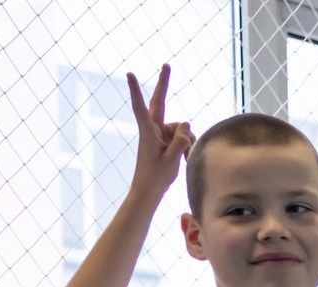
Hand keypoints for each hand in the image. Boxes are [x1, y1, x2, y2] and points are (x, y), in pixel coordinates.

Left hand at [126, 66, 194, 201]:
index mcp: (148, 132)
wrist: (148, 191)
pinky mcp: (165, 140)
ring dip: (186, 141)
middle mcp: (153, 129)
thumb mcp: (172, 159)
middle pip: (161, 104)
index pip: (141, 107)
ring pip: (179, 128)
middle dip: (164, 84)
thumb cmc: (156, 177)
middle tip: (167, 65)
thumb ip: (181, 140)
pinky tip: (184, 159)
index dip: (136, 90)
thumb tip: (187, 124)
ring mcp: (159, 134)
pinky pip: (181, 136)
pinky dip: (186, 146)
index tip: (129, 74)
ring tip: (184, 159)